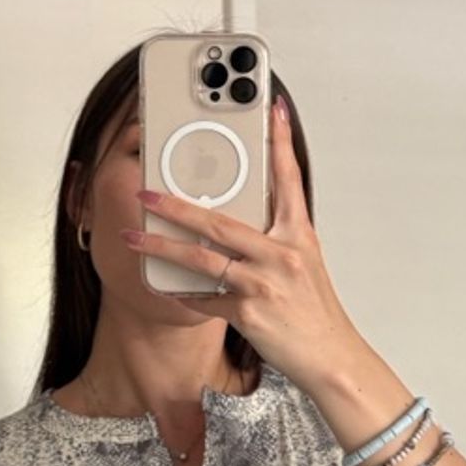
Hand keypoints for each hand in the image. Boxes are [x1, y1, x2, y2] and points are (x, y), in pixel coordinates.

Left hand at [119, 96, 363, 394]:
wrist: (331, 356)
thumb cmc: (314, 310)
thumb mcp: (304, 262)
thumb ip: (274, 237)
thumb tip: (236, 218)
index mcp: (298, 235)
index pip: (290, 178)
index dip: (281, 142)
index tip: (273, 108)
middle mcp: (282, 254)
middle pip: (220, 221)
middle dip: (176, 205)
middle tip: (146, 190)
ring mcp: (264, 283)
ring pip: (202, 259)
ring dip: (162, 247)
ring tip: (134, 236)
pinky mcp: (248, 312)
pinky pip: (205, 299)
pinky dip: (185, 294)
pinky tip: (168, 288)